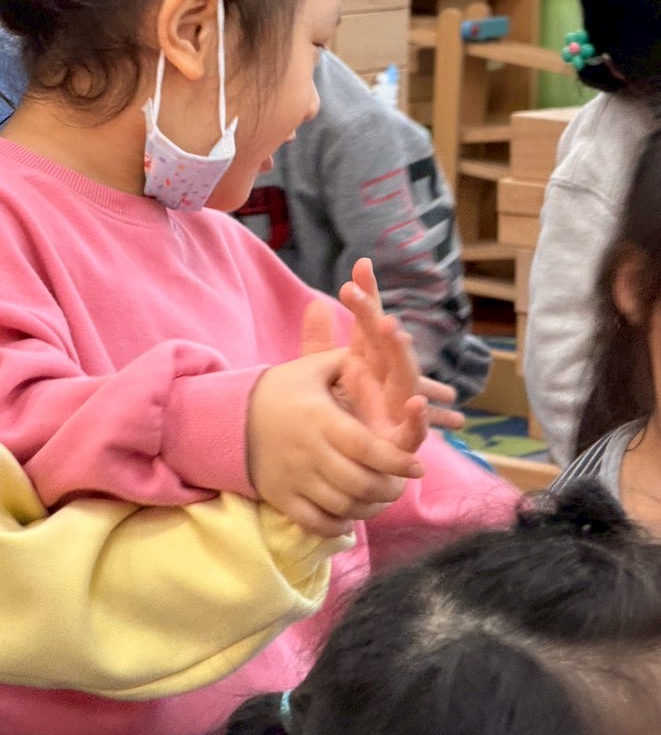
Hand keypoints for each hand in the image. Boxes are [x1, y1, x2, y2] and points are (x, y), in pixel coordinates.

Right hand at [246, 305, 424, 539]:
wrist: (224, 417)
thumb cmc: (277, 390)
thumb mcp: (309, 370)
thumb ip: (348, 361)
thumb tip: (387, 338)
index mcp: (320, 419)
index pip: (366, 447)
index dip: (396, 461)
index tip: (417, 467)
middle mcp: (308, 452)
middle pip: (360, 483)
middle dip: (389, 489)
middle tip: (399, 485)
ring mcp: (294, 477)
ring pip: (342, 505)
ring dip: (368, 507)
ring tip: (378, 498)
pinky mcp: (280, 497)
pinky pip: (315, 522)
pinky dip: (337, 525)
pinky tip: (348, 516)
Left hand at [337, 259, 431, 452]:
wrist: (361, 469)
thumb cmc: (350, 420)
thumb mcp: (328, 378)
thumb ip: (319, 344)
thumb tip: (315, 304)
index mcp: (370, 363)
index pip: (368, 324)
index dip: (366, 296)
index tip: (360, 264)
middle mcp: (388, 380)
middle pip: (384, 343)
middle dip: (375, 317)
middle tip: (356, 291)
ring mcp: (400, 408)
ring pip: (405, 376)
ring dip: (400, 352)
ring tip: (388, 326)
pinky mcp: (404, 441)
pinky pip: (415, 428)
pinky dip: (418, 417)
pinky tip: (416, 402)